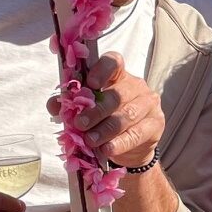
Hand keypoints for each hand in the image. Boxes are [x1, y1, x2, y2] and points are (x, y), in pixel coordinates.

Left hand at [49, 52, 162, 168]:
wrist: (130, 146)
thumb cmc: (106, 120)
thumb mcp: (87, 110)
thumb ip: (71, 105)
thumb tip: (54, 104)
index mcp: (118, 75)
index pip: (113, 63)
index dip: (101, 71)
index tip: (88, 84)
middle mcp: (136, 86)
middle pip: (117, 94)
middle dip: (96, 111)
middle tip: (80, 123)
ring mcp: (148, 104)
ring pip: (127, 115)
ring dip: (106, 129)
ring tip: (91, 140)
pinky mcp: (156, 123)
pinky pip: (137, 133)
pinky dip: (120, 143)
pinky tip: (108, 149)